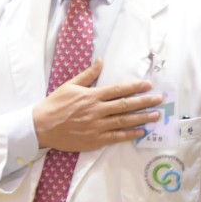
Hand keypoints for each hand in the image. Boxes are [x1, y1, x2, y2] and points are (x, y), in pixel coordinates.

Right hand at [33, 58, 163, 151]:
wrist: (41, 126)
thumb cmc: (55, 104)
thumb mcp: (70, 85)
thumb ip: (88, 74)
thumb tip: (101, 61)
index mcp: (92, 95)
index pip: (118, 90)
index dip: (135, 87)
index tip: (148, 85)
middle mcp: (97, 110)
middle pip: (125, 105)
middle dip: (144, 101)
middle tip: (159, 99)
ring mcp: (97, 126)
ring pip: (124, 121)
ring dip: (141, 118)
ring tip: (155, 115)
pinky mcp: (95, 140)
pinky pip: (116, 137)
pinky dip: (129, 134)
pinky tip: (141, 131)